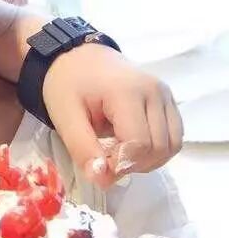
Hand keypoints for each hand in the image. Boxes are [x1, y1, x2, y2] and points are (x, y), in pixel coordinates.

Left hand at [42, 44, 181, 188]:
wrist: (78, 57)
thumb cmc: (67, 84)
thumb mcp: (65, 117)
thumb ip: (83, 149)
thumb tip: (102, 180)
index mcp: (127, 92)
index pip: (139, 144)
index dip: (121, 165)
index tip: (99, 169)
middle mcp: (155, 91)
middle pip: (159, 147)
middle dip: (134, 164)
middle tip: (106, 160)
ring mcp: (165, 94)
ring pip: (172, 145)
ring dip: (148, 160)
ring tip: (119, 152)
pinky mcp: (168, 100)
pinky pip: (173, 136)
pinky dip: (156, 149)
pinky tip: (131, 144)